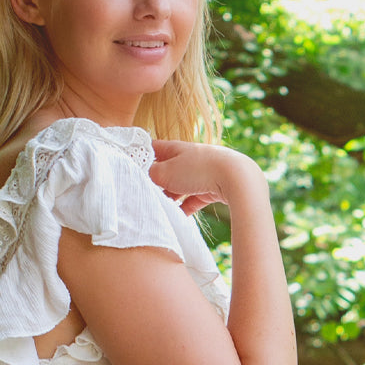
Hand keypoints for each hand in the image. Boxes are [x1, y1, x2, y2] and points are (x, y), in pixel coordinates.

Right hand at [149, 138, 263, 215]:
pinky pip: (194, 199)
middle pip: (165, 169)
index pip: (152, 148)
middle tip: (142, 194)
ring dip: (169, 196)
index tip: (127, 167)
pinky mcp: (212, 188)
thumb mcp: (165, 172)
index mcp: (175, 147)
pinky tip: (177, 217)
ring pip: (179, 185)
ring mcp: (202, 173)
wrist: (236, 178)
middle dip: (154, 182)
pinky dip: (185, 208)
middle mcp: (189, 158)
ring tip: (158, 208)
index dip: (138, 155)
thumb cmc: (198, 170)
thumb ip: (151, 174)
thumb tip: (146, 177)